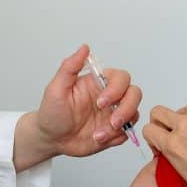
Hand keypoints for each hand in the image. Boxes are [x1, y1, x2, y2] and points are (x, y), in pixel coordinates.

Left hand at [20, 45, 141, 162]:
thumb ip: (70, 67)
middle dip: (127, 108)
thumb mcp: (56, 88)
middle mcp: (110, 97)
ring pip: (134, 114)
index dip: (116, 89)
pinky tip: (99, 139)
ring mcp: (113, 114)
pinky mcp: (114, 132)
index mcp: (98, 83)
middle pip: (134, 94)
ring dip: (121, 125)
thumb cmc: (52, 112)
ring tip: (99, 135)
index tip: (100, 102)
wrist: (51, 139)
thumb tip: (84, 48)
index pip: (121, 78)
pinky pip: (126, 133)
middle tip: (112, 121)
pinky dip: (116, 137)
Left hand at [144, 97, 186, 186]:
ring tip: (165, 140)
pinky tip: (158, 149)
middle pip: (181, 111)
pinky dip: (151, 139)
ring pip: (159, 114)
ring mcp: (185, 126)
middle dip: (181, 126)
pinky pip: (150, 131)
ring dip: (161, 126)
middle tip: (184, 143)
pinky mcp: (172, 143)